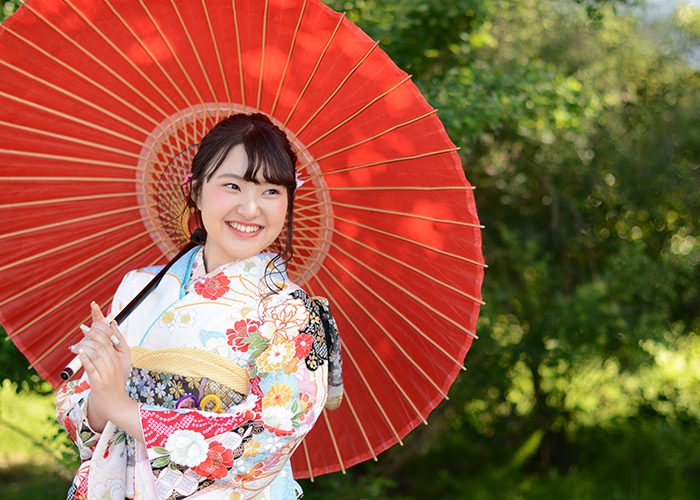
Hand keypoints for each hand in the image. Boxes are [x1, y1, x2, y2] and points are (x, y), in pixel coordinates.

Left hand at [72, 302, 140, 440]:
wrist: (117, 405)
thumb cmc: (116, 383)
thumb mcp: (121, 362)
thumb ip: (118, 343)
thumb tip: (113, 323)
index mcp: (119, 358)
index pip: (110, 337)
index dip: (101, 325)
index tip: (94, 315)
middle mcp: (114, 364)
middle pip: (102, 343)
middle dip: (91, 333)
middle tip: (83, 329)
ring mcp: (107, 374)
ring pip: (95, 353)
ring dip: (84, 346)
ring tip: (77, 345)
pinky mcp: (99, 383)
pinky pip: (91, 368)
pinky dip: (84, 359)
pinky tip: (79, 353)